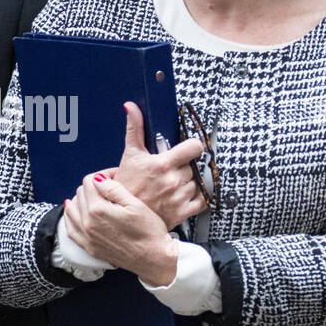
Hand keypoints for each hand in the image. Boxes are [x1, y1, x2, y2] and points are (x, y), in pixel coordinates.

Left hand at [64, 173, 180, 286]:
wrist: (153, 258)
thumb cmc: (149, 231)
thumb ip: (113, 189)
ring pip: (71, 209)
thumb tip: (98, 179)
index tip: (114, 177)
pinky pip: (70, 229)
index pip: (90, 181)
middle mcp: (88, 223)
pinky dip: (72, 218)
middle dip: (93, 186)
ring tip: (95, 198)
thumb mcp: (135, 204)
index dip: (103, 175)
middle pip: (80, 193)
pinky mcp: (89, 247)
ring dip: (81, 200)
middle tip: (109, 187)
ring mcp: (87, 237)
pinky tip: (79, 213)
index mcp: (98, 210)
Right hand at [111, 101, 207, 229]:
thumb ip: (134, 129)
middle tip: (175, 169)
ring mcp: (179, 197)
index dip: (194, 146)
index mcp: (162, 164)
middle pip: (194, 166)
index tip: (189, 148)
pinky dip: (199, 197)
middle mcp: (173, 181)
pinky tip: (187, 194)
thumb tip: (132, 108)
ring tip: (176, 183)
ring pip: (199, 182)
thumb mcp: (130, 155)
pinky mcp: (183, 212)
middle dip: (186, 166)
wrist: (122, 216)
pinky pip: (203, 201)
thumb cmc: (126, 187)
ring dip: (191, 181)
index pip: (194, 147)